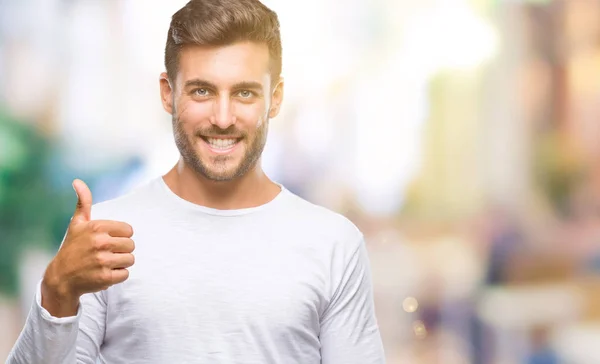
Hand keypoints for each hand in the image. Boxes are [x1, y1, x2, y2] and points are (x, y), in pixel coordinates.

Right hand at [41, 179, 134, 316]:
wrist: (61, 277)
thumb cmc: (73, 247)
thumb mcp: (77, 223)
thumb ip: (83, 202)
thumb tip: (77, 181)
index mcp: (97, 227)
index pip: (129, 230)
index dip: (120, 236)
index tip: (107, 240)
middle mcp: (100, 243)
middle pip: (131, 245)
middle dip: (121, 250)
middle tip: (106, 253)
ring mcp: (102, 261)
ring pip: (130, 259)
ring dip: (120, 263)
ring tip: (105, 263)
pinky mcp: (105, 278)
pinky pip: (125, 274)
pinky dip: (117, 275)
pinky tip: (104, 273)